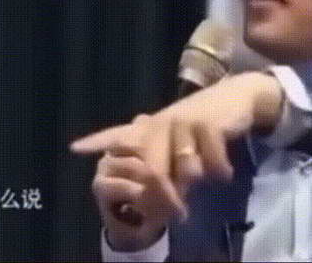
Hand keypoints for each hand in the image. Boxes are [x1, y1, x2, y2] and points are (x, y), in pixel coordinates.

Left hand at [71, 72, 282, 247]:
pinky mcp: (206, 124)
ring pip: (185, 170)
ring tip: (208, 175)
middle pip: (154, 171)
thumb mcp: (177, 136)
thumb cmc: (203, 122)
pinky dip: (220, 170)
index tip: (75, 148)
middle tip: (179, 214)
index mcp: (152, 128)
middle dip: (166, 197)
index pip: (119, 134)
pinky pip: (209, 163)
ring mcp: (183, 122)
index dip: (98, 141)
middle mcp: (162, 124)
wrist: (236, 97)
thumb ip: (162, 159)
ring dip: (199, 178)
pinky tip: (224, 170)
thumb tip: (160, 195)